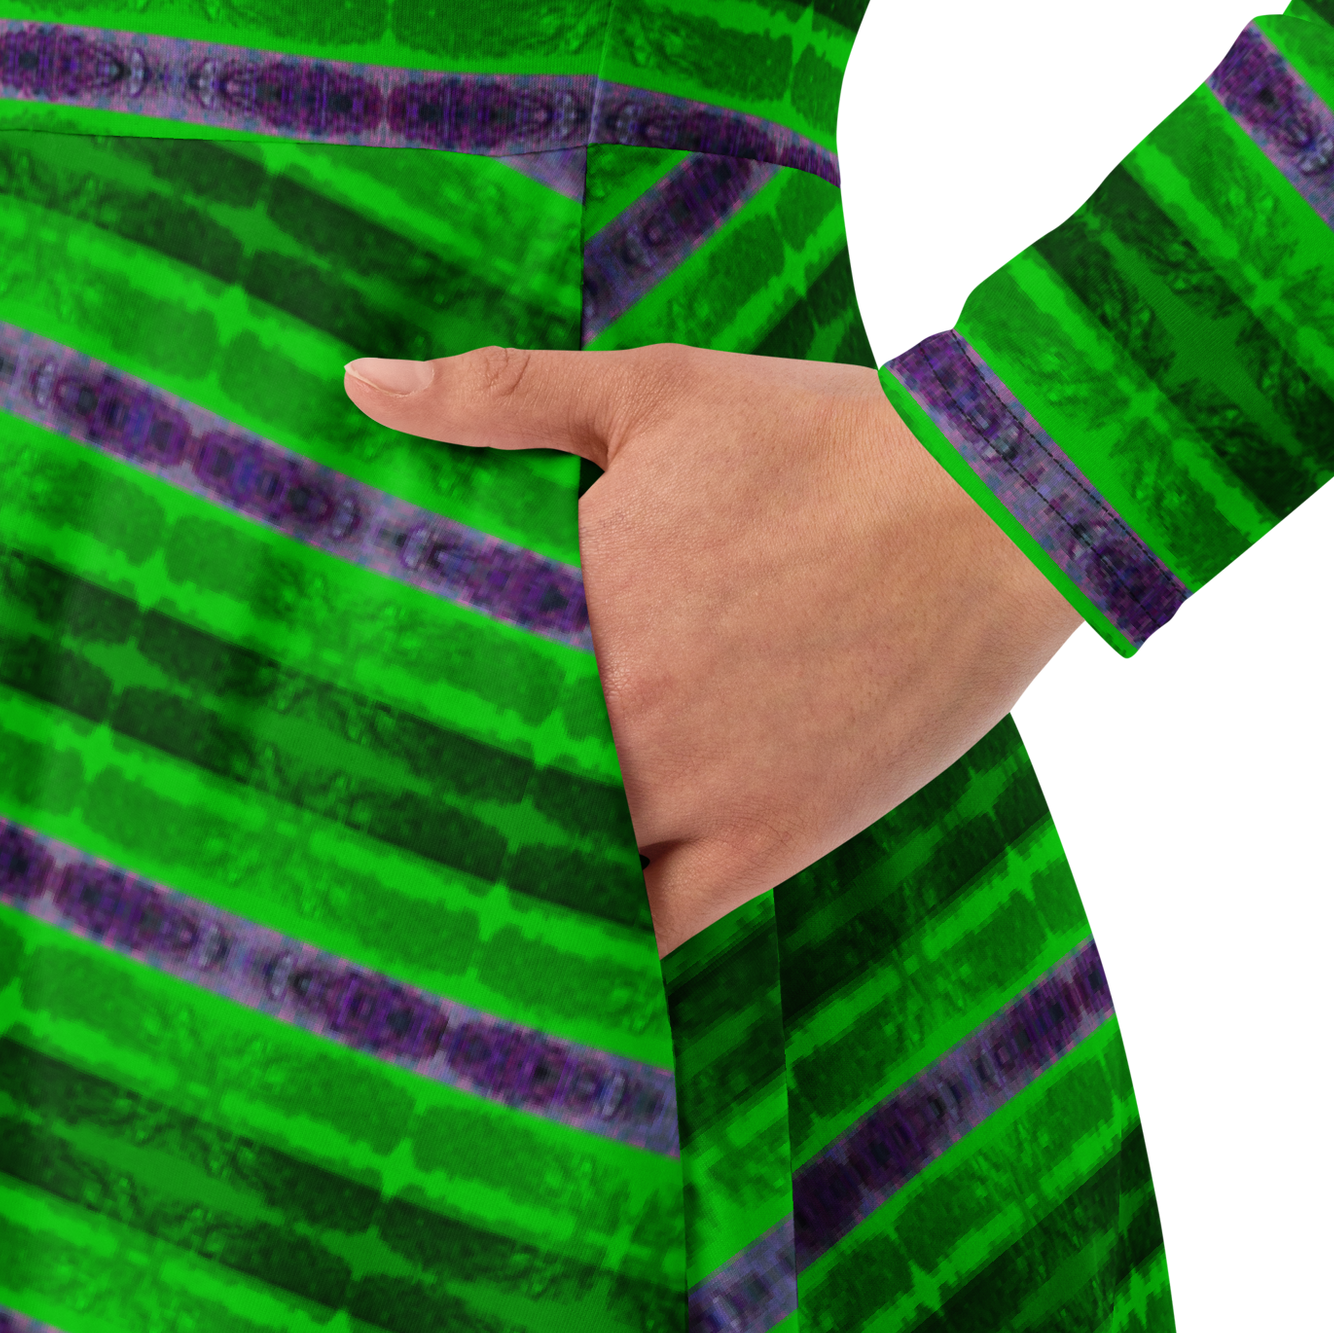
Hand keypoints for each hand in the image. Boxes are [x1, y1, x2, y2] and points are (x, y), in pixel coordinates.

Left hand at [343, 344, 1083, 956]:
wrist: (995, 504)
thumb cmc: (827, 436)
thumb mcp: (657, 389)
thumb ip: (501, 395)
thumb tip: (361, 385)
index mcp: (572, 598)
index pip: (428, 681)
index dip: (376, 711)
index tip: (338, 727)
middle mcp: (615, 711)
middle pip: (478, 788)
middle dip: (431, 800)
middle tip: (380, 819)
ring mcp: (691, 791)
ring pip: (553, 868)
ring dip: (508, 876)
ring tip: (454, 890)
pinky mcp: (767, 843)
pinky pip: (653, 927)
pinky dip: (598, 941)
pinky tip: (559, 947)